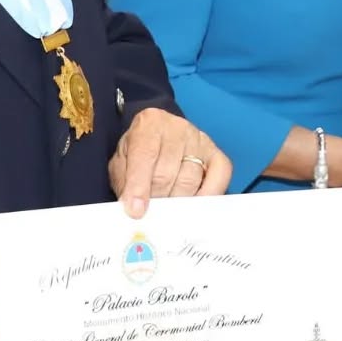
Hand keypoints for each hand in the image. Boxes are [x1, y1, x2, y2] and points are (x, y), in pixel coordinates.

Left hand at [109, 108, 231, 216]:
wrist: (158, 136)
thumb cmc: (140, 152)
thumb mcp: (122, 162)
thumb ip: (125, 183)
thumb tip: (133, 208)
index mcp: (149, 124)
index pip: (144, 156)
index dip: (139, 186)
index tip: (136, 210)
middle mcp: (176, 128)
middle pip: (167, 172)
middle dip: (157, 199)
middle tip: (150, 216)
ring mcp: (199, 140)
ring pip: (190, 179)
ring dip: (177, 202)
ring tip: (167, 213)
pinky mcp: (216, 154)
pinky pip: (219, 176)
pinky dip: (207, 195)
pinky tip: (194, 206)